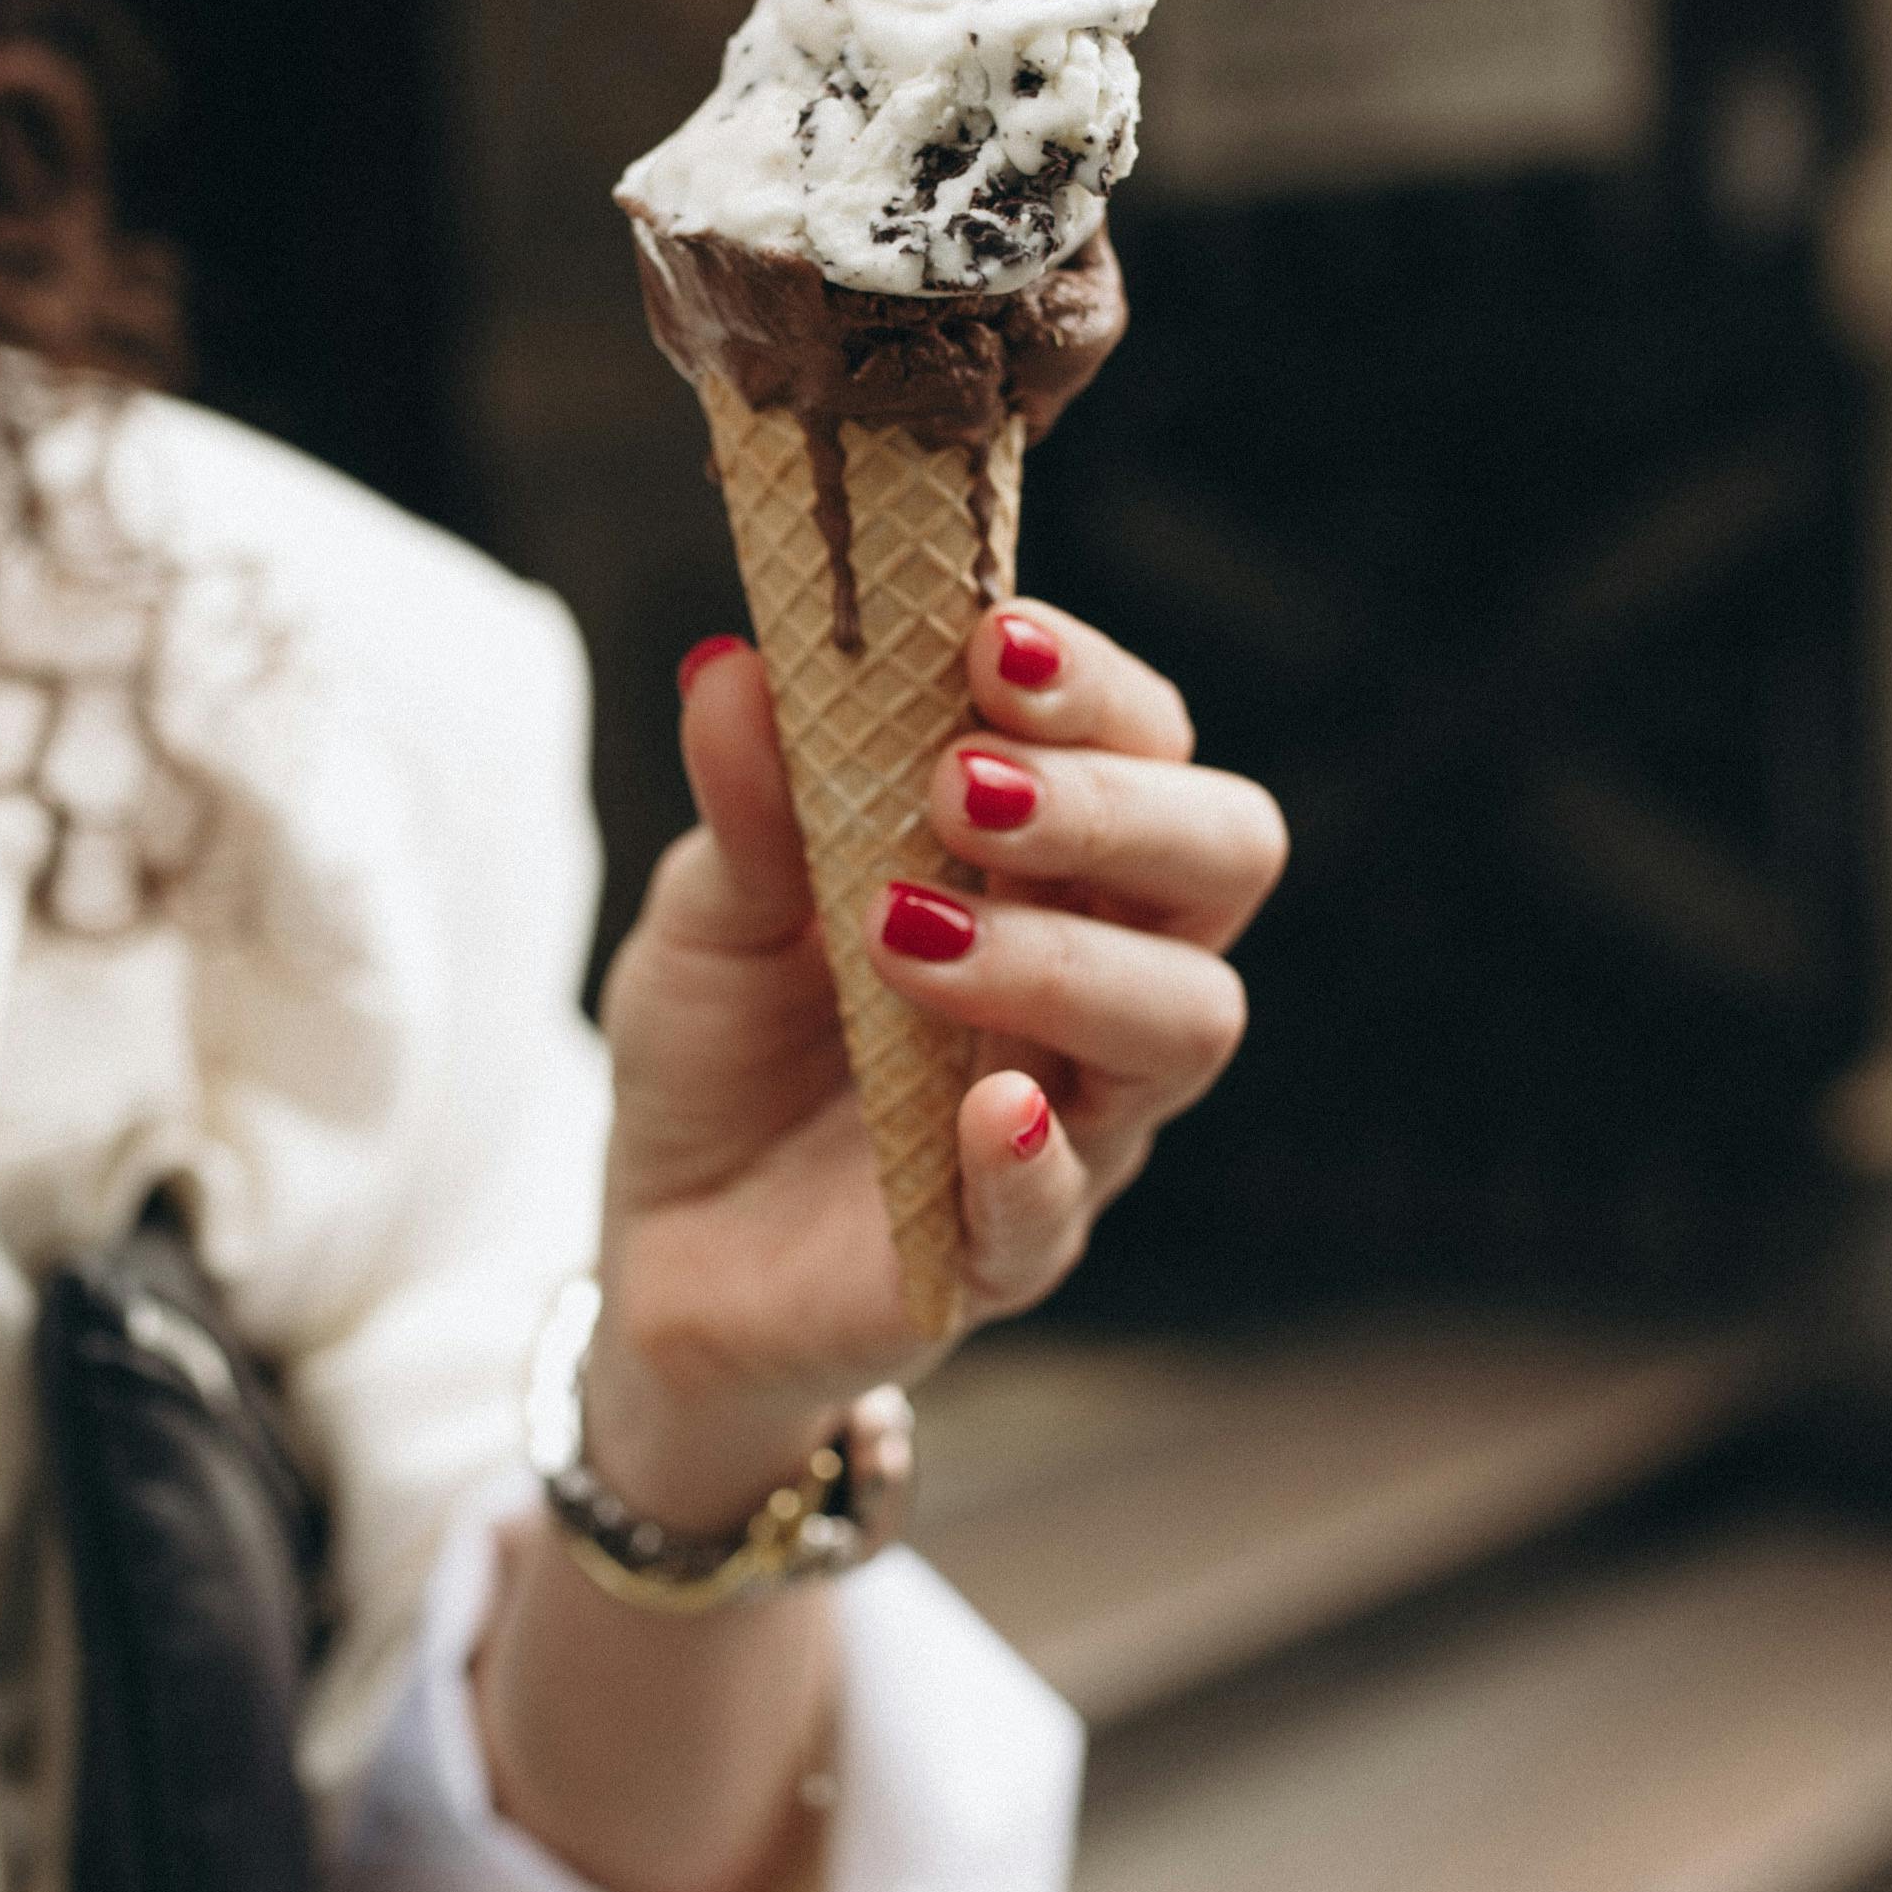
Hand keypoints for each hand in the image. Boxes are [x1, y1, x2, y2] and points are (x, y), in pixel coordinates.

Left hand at [586, 601, 1287, 1528]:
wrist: (668, 1249)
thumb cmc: (728, 1051)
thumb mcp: (711, 908)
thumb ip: (747, 802)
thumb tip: (736, 665)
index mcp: (1046, 863)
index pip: (1144, 740)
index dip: (1092, 686)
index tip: (992, 642)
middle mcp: (1098, 975)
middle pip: (1224, 857)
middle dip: (1115, 803)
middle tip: (964, 788)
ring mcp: (1072, 1116)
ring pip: (1184, 1022)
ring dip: (1061, 957)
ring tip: (909, 932)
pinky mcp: (1005, 1250)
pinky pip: (1064, 1204)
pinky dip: (1033, 1152)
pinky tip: (984, 1105)